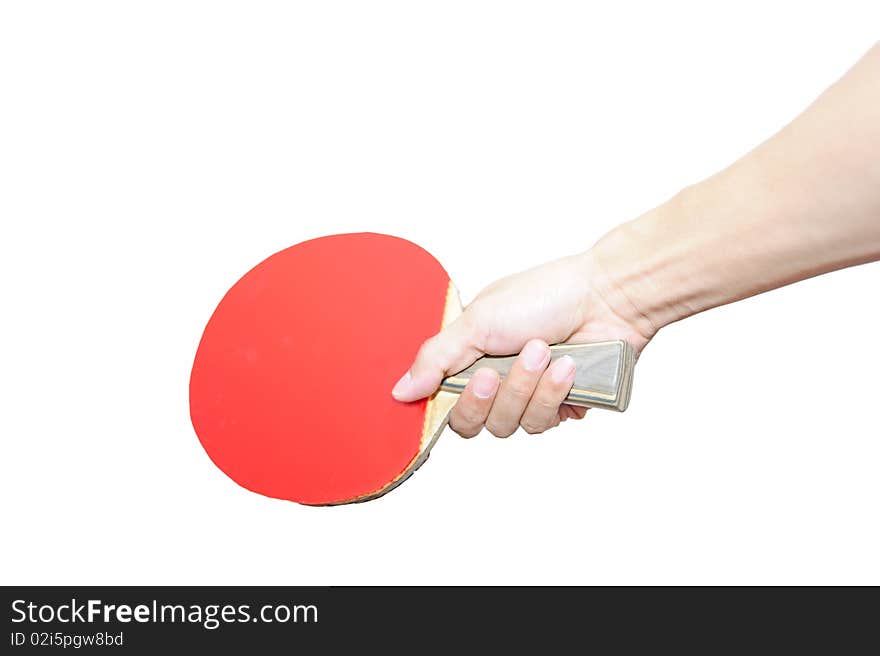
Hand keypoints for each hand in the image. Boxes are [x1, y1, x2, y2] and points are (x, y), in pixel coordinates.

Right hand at [391, 251, 653, 436]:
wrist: (606, 295)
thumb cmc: (543, 295)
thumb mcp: (478, 321)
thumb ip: (436, 359)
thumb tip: (399, 392)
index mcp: (470, 359)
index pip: (444, 404)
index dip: (453, 403)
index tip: (472, 380)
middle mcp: (497, 382)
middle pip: (474, 424)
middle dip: (492, 394)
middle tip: (500, 367)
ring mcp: (529, 397)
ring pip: (510, 425)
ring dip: (526, 388)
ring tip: (544, 351)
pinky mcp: (561, 408)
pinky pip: (545, 423)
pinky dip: (554, 393)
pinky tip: (568, 365)